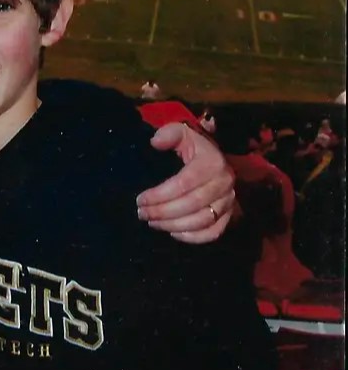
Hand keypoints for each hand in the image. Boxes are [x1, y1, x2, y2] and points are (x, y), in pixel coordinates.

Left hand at [137, 123, 234, 243]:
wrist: (212, 156)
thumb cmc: (192, 145)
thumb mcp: (180, 132)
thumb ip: (168, 134)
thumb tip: (155, 142)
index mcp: (212, 163)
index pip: (184, 183)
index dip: (160, 195)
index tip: (140, 200)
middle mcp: (225, 183)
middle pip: (192, 204)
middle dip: (163, 212)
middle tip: (142, 214)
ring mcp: (229, 200)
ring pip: (202, 220)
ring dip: (174, 225)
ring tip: (152, 223)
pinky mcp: (228, 214)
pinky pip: (214, 232)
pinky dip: (193, 237)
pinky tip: (173, 233)